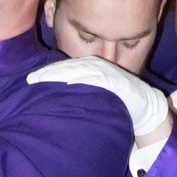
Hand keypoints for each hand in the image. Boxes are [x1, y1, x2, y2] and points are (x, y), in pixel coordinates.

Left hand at [26, 54, 169, 148]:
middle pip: (68, 67)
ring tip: (42, 80)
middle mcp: (98, 67)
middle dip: (48, 73)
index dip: (48, 73)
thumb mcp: (98, 96)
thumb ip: (82, 93)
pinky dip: (82, 79)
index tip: (31, 79)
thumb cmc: (120, 103)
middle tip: (30, 79)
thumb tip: (59, 102)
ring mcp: (108, 72)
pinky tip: (67, 83)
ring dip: (59, 74)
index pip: (65, 69)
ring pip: (78, 70)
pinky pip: (96, 78)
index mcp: (92, 69)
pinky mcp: (116, 80)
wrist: (147, 109)